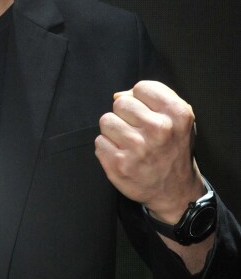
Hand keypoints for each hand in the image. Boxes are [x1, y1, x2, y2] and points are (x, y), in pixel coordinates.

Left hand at [95, 80, 203, 220]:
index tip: (146, 114)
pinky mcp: (120, 165)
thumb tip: (118, 95)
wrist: (175, 191)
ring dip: (114, 132)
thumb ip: (155, 98)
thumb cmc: (173, 149)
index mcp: (177, 114)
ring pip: (106, 121)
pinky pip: (99, 142)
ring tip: (129, 144)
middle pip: (120, 103)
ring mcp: (138, 148)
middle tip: (136, 131)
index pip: (141, 88)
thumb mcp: (179, 119)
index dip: (140, 100)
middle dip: (124, 115)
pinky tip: (122, 156)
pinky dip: (107, 148)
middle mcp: (159, 129)